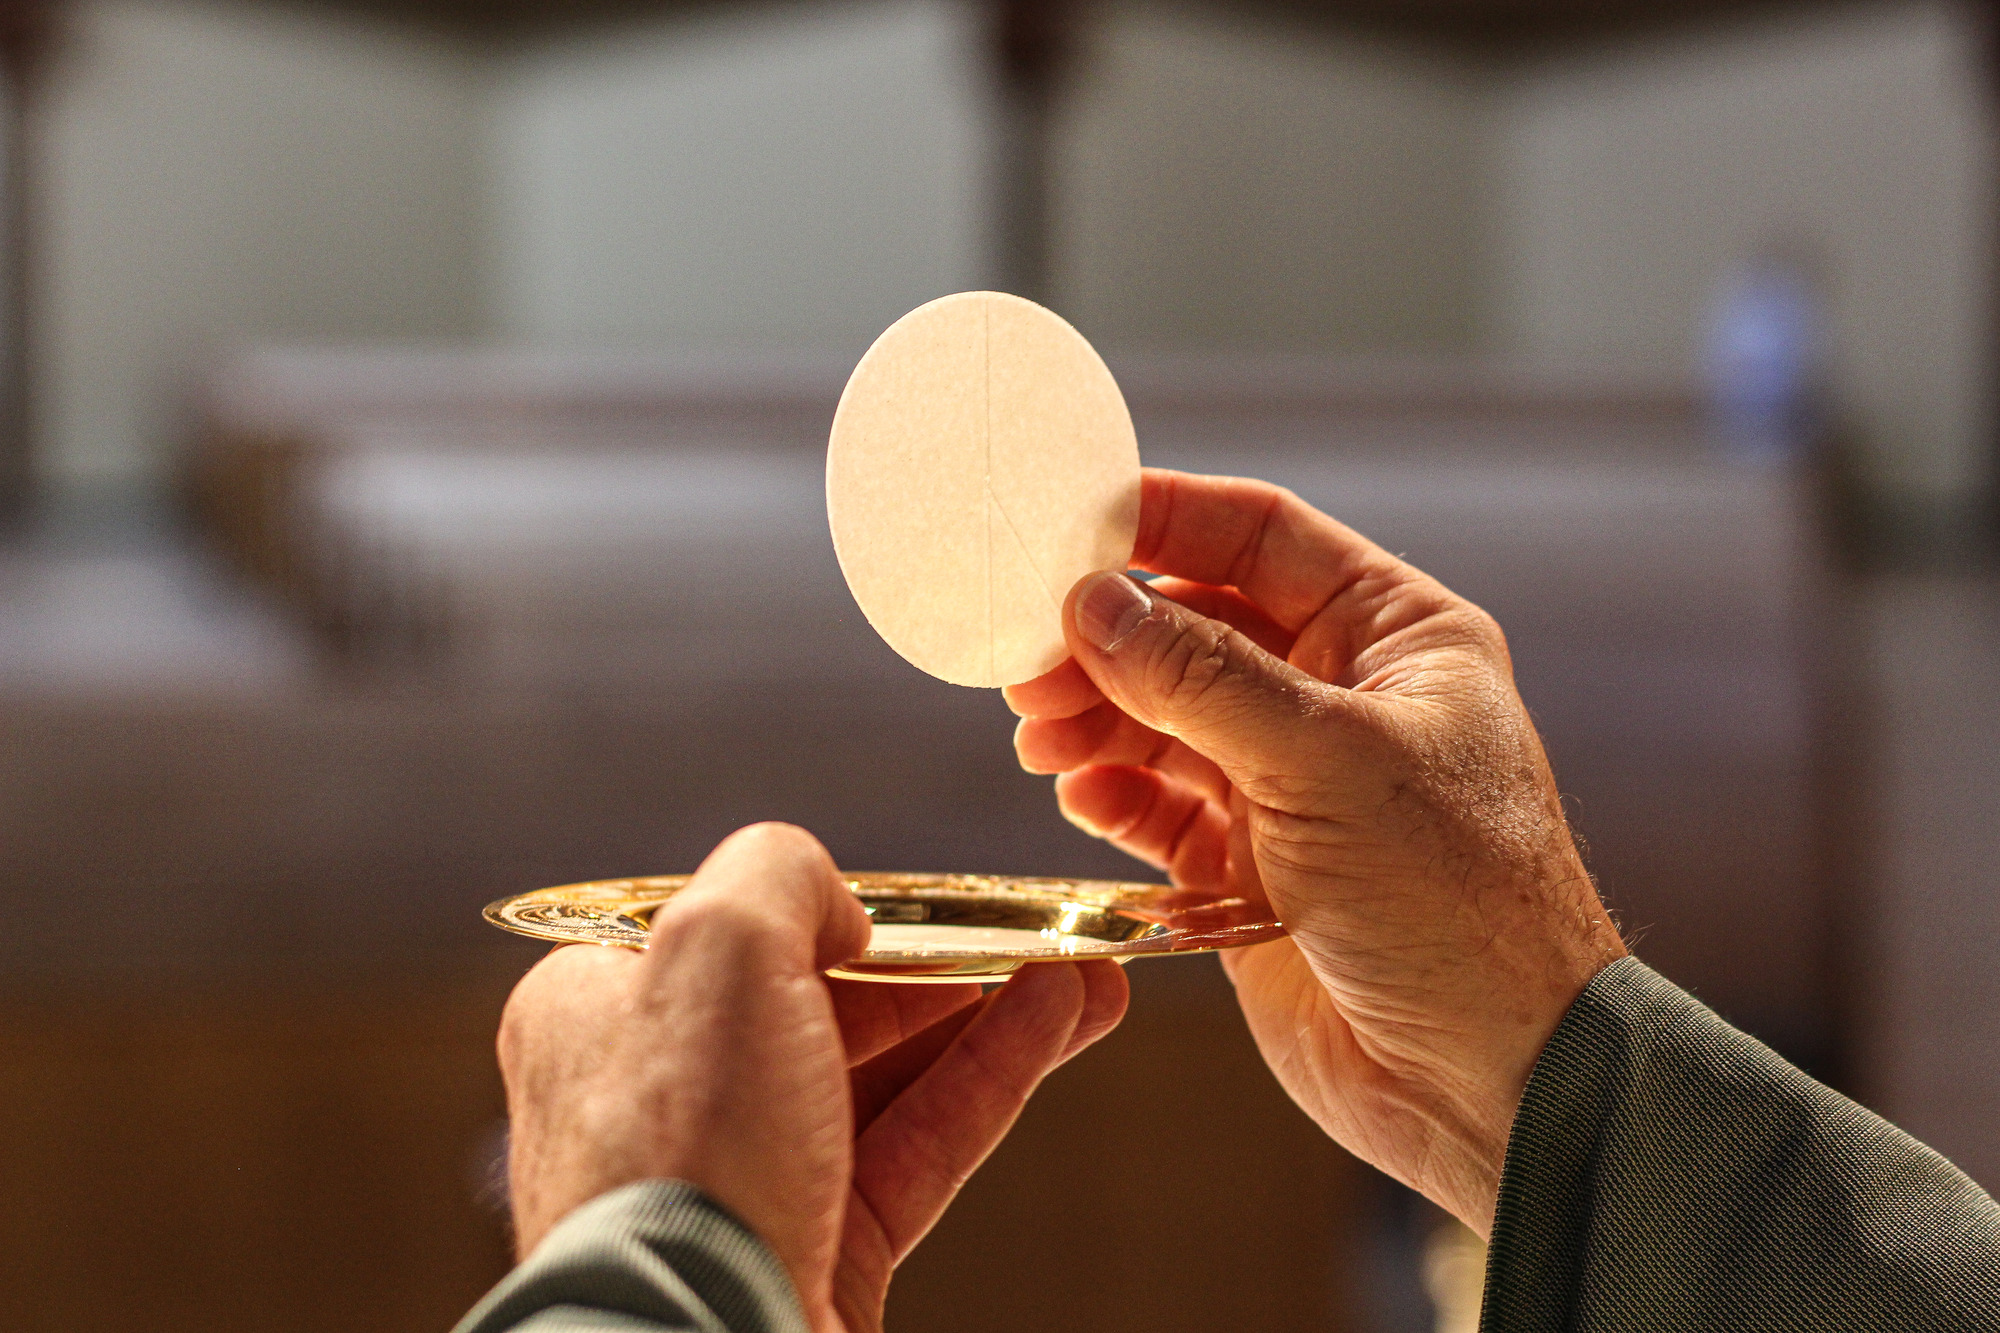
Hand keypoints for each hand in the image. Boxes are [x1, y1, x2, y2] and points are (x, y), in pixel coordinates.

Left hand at [498, 823, 1127, 1330]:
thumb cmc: (680, 1146)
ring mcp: (743, 1179)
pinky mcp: (818, 1249)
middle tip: (1021, 927)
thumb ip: (780, 873)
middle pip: (816, 1003)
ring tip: (1080, 967)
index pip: (717, 933)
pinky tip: (1061, 1018)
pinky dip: (989, 1077)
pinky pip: (917, 1143)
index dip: (815, 907)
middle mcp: (660, 1096)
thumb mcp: (717, 943)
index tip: (903, 895)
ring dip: (985, 1013)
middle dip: (931, 961)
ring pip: (883, 1073)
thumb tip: (841, 913)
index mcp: (596, 1014)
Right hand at [1006, 469, 1624, 1235]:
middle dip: (1109, 641)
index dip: (1164, 519)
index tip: (1067, 524)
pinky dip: (1113, 795)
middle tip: (1031, 666)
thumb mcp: (1330, 764)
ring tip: (1041, 738)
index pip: (1261, 539)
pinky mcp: (1250, 866)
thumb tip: (1093, 604)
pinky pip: (1160, 807)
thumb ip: (1202, 678)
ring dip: (1098, 719)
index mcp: (1394, 637)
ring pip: (1165, 719)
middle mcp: (1340, 698)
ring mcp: (1292, 784)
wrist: (1492, 1081)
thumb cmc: (1460, 904)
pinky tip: (1080, 796)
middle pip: (1194, 630)